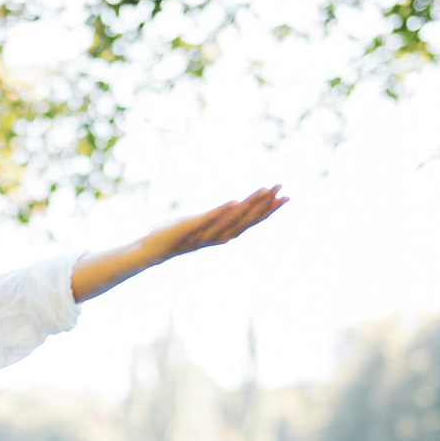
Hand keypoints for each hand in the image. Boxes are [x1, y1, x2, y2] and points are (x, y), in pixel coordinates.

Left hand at [153, 185, 289, 258]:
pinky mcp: (192, 227)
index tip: (285, 198)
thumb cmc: (179, 235)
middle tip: (282, 191)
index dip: (269, 210)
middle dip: (266, 205)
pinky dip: (222, 212)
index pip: (252, 221)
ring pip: (233, 219)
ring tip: (264, 191)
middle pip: (248, 220)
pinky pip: (210, 219)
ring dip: (250, 206)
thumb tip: (236, 206)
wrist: (155, 249)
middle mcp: (220, 236)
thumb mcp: (204, 224)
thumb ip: (221, 218)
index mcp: (224, 233)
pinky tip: (233, 202)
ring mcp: (206, 232)